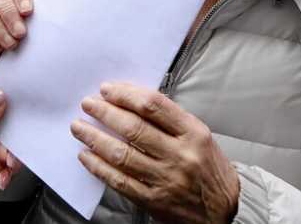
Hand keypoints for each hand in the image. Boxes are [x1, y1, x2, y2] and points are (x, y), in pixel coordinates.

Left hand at [0, 72, 16, 211]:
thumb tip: (0, 96)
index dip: (1, 83)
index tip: (15, 94)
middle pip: (8, 108)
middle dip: (12, 129)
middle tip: (5, 149)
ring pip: (16, 132)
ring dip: (12, 152)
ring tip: (3, 166)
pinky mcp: (5, 150)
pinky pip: (17, 151)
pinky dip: (11, 166)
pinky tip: (1, 176)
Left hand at [72, 82, 239, 223]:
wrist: (221, 212)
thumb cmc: (209, 170)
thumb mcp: (200, 136)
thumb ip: (171, 121)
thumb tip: (132, 102)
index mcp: (193, 133)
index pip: (154, 105)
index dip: (126, 95)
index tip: (108, 89)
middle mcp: (180, 155)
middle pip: (134, 128)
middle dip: (105, 113)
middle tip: (88, 104)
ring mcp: (165, 179)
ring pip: (122, 154)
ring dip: (95, 138)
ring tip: (79, 128)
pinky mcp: (153, 200)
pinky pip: (119, 181)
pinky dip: (99, 167)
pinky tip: (87, 156)